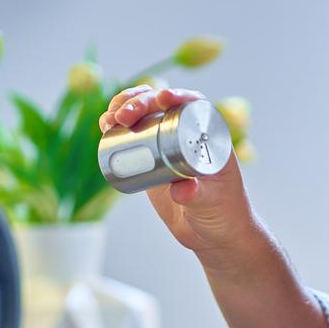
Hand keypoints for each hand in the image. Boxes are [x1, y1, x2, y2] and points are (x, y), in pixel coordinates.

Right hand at [99, 84, 257, 262]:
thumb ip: (198, 196)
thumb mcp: (211, 203)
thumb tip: (182, 190)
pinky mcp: (150, 155)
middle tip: (123, 117)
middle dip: (140, 101)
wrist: (212, 233)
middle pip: (162, 104)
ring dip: (124, 106)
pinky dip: (117, 123)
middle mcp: (188, 132)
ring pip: (144, 112)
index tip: (162, 98)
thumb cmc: (223, 214)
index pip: (194, 104)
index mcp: (210, 134)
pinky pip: (132, 132)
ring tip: (109, 120)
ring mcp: (167, 142)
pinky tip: (105, 124)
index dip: (177, 95)